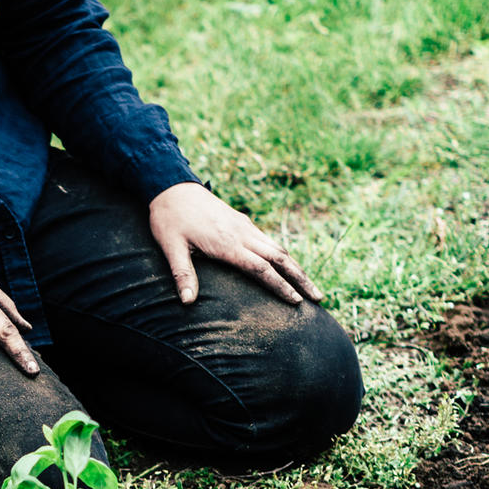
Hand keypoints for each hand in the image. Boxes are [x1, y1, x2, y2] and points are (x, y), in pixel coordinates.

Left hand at [149, 181, 321, 307]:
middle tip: (319, 298)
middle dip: (301, 278)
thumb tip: (187, 302)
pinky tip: (287, 265)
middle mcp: (242, 234)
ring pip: (278, 248)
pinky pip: (269, 240)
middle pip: (280, 258)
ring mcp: (244, 226)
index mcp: (227, 243)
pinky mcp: (242, 221)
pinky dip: (283, 255)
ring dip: (296, 267)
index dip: (280, 286)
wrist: (171, 186)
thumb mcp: (171, 247)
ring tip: (310, 286)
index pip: (261, 268)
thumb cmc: (169, 219)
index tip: (296, 302)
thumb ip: (182, 274)